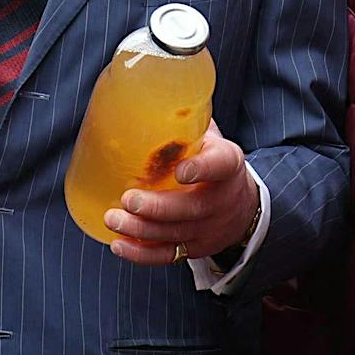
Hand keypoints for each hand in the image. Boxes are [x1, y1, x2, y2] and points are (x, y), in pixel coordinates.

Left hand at [105, 121, 259, 266]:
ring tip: (113, 219)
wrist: (241, 203)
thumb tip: (143, 98)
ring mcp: (209, 227)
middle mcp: (222, 199)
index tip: (181, 170)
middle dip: (157, 207)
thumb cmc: (213, 162)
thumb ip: (184, 123)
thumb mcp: (209, 138)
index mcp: (227, 164)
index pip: (221, 165)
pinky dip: (142, 254)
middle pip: (192, 208)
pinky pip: (168, 256)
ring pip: (176, 233)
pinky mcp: (195, 247)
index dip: (203, 169)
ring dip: (141, 229)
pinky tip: (119, 246)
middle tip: (128, 199)